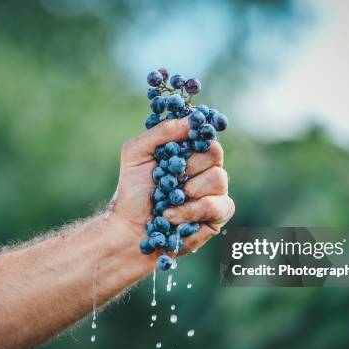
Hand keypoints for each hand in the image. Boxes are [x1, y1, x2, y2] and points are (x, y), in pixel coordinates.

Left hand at [111, 117, 234, 258]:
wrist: (130, 228)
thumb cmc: (133, 190)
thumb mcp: (136, 153)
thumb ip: (162, 132)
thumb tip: (192, 120)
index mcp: (189, 151)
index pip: (205, 133)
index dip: (197, 136)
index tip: (180, 146)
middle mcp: (206, 168)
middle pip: (214, 153)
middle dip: (188, 166)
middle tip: (169, 178)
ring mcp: (215, 191)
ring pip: (218, 179)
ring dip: (188, 192)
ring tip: (167, 202)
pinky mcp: (218, 214)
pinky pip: (218, 206)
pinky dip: (192, 211)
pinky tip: (172, 217)